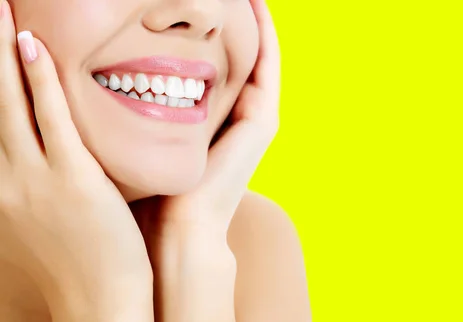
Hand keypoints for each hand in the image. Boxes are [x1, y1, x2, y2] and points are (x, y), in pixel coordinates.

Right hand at [0, 3, 151, 321]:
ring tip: (1, 14)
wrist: (100, 299)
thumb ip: (36, 182)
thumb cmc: (81, 259)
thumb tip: (43, 151)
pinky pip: (52, 120)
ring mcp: (34, 179)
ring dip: (3, 54)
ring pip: (11, 105)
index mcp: (0, 188)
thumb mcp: (45, 218)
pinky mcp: (72, 179)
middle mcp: (4, 179)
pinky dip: (39, 81)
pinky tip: (33, 47)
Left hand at [132, 0, 280, 319]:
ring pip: (263, 55)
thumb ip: (145, 106)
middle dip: (240, 19)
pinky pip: (269, 67)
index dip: (218, 30)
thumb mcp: (150, 135)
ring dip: (258, 20)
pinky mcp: (263, 121)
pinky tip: (255, 5)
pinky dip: (265, 36)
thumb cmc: (158, 189)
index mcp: (220, 118)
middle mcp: (244, 114)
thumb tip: (110, 73)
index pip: (225, 61)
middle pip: (247, 54)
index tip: (200, 0)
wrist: (180, 230)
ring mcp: (258, 118)